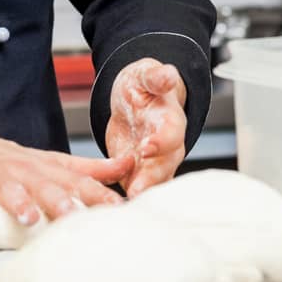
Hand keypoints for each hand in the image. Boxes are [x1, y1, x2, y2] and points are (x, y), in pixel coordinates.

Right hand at [0, 88, 133, 228]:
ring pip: (7, 186)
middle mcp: (23, 169)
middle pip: (44, 184)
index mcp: (46, 168)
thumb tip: (129, 165)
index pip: (76, 180)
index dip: (96, 193)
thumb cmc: (15, 164)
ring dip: (18, 201)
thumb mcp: (54, 164)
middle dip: (60, 201)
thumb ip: (90, 170)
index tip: (117, 208)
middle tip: (74, 217)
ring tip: (28, 218)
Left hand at [104, 58, 186, 196]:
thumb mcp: (144, 75)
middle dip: (151, 178)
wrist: (134, 99)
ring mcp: (153, 161)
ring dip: (139, 193)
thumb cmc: (142, 86)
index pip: (170, 133)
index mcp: (170, 119)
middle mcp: (166, 145)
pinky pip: (134, 187)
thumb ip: (155, 76)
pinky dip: (125, 197)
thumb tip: (169, 74)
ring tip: (124, 204)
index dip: (160, 141)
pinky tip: (110, 207)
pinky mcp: (136, 172)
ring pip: (151, 182)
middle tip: (136, 190)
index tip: (146, 149)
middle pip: (164, 165)